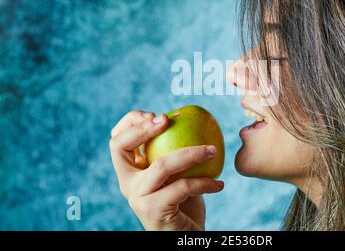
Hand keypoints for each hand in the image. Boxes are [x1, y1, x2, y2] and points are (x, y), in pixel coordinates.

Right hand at [109, 110, 223, 229]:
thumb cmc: (184, 201)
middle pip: (121, 146)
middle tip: (168, 120)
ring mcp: (137, 198)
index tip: (159, 116)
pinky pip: (182, 187)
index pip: (117, 140)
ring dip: (192, 153)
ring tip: (213, 150)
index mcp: (130, 171)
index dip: (131, 122)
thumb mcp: (177, 172)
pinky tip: (219, 184)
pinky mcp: (153, 211)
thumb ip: (174, 151)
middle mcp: (127, 183)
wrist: (185, 236)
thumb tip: (190, 118)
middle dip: (142, 128)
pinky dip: (204, 183)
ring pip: (162, 165)